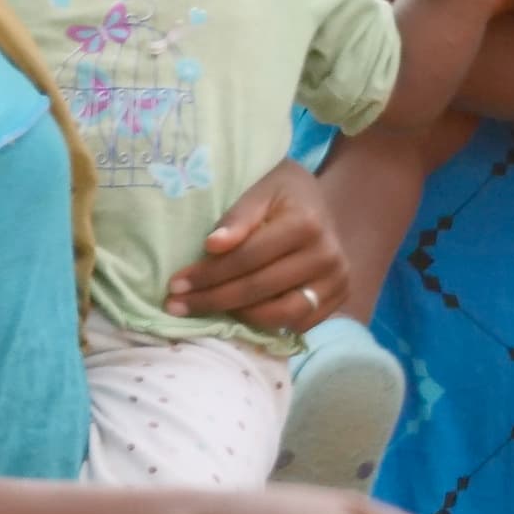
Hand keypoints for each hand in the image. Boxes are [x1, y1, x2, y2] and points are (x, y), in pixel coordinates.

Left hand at [164, 157, 354, 333]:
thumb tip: (213, 246)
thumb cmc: (282, 192)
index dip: (207, 274)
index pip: (246, 259)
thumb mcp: (259, 190)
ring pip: (281, 314)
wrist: (319, 199)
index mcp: (306, 224)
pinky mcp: (339, 295)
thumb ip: (238, 217)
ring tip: (206, 311)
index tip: (174, 284)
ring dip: (238, 317)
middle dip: (212, 299)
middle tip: (175, 305)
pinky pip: (300, 323)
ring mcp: (336, 279)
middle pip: (258, 289)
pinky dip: (268, 322)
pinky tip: (239, 314)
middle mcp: (327, 255)